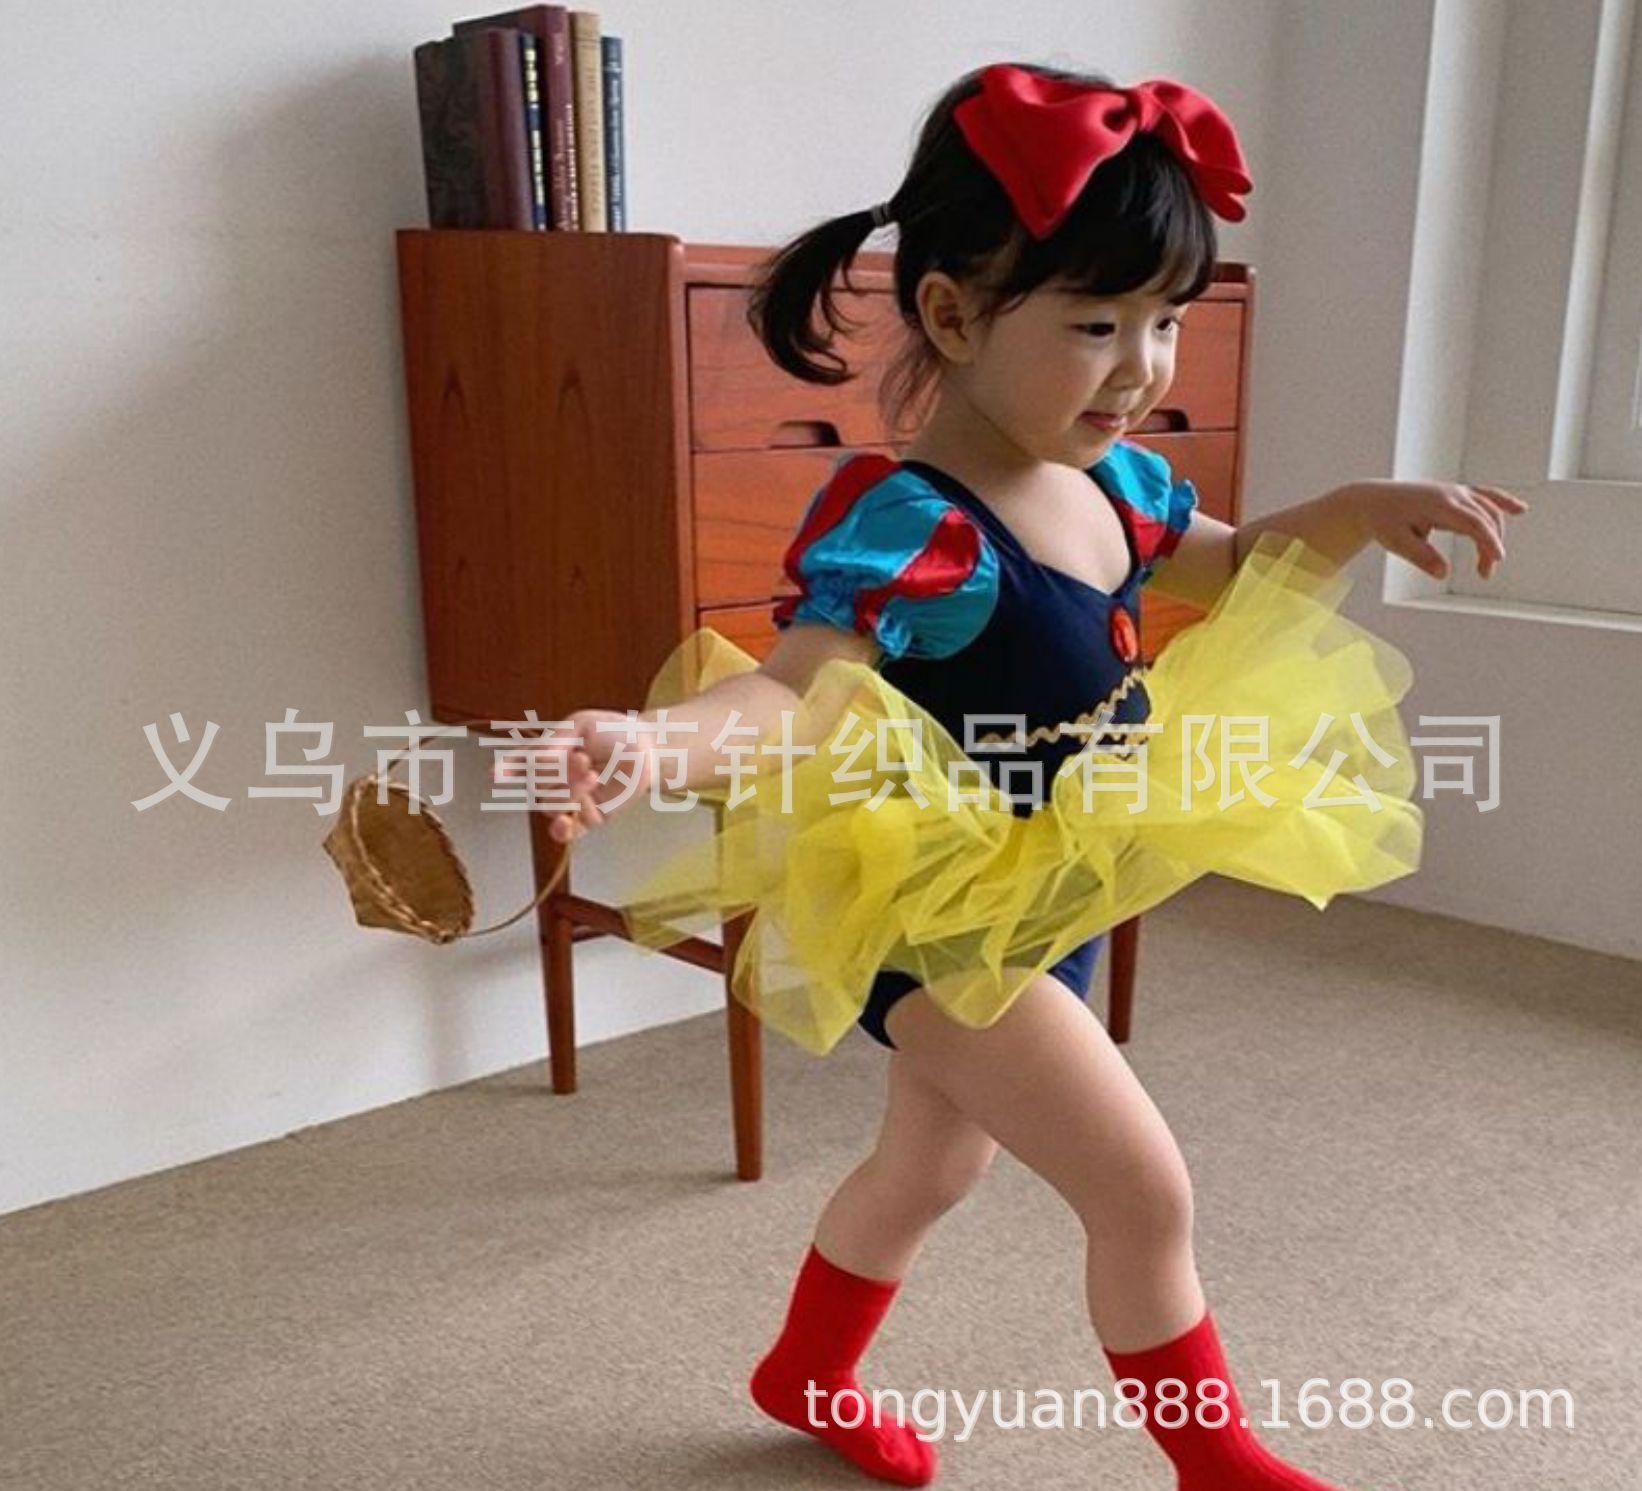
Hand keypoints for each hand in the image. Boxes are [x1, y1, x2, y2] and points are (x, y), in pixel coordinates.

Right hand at [492, 708, 656, 844]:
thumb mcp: (581, 726)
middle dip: (557, 773)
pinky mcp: (588, 818)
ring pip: (550, 805)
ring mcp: (570, 800)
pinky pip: (566, 832)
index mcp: (547, 754)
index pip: (520, 764)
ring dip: (568, 791)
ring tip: (592, 774)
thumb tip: (537, 761)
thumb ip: (556, 741)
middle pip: (538, 786)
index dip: (507, 769)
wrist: (646, 749)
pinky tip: (563, 822)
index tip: (495, 774)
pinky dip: (561, 830)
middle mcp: (554, 779)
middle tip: (583, 758)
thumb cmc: (613, 732)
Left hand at [1340, 479, 1529, 580]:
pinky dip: (1502, 502)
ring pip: (1488, 509)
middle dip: (1491, 546)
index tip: (1497, 560)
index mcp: (1439, 505)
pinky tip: (1521, 509)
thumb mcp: (1395, 542)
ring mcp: (1456, 491)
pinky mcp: (1456, 493)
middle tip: (1484, 575)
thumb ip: (1420, 557)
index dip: (1489, 541)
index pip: (1474, 522)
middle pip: (1486, 518)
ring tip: (1487, 565)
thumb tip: (1443, 573)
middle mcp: (1452, 494)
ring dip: (1495, 535)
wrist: (1373, 501)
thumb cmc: (1383, 521)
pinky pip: (1484, 495)